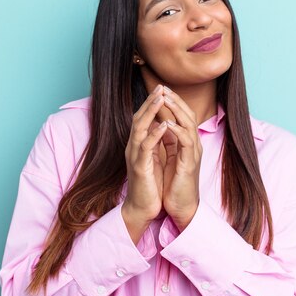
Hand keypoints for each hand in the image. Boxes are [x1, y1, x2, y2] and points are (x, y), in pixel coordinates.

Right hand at [122, 84, 168, 243]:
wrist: (142, 208)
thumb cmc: (149, 185)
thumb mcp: (153, 159)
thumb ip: (155, 143)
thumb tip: (161, 126)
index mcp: (138, 145)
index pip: (143, 119)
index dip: (151, 104)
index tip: (162, 89)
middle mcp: (133, 147)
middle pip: (138, 118)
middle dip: (150, 102)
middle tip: (160, 86)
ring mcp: (135, 156)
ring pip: (140, 128)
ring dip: (150, 112)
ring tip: (160, 98)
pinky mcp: (139, 167)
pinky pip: (145, 147)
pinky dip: (154, 134)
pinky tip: (162, 125)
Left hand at [159, 87, 202, 230]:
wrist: (181, 207)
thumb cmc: (174, 183)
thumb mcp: (171, 156)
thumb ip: (169, 140)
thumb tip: (162, 123)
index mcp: (188, 142)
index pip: (183, 115)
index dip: (173, 101)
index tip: (160, 89)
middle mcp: (194, 144)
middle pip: (188, 115)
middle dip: (175, 100)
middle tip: (163, 87)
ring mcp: (194, 153)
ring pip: (189, 124)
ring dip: (176, 110)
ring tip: (165, 99)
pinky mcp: (190, 164)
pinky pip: (186, 142)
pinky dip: (177, 131)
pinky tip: (167, 123)